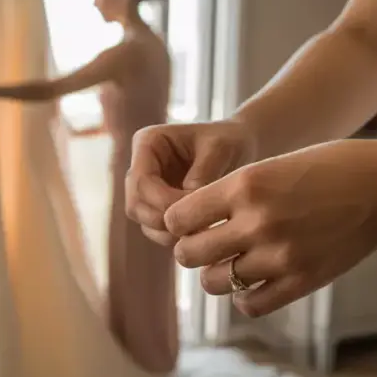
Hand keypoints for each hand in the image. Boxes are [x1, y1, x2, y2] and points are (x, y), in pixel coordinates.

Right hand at [125, 119, 255, 245]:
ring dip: (168, 233)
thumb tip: (188, 208)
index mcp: (148, 143)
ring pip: (145, 222)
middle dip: (163, 221)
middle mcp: (141, 167)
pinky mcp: (159, 206)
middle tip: (197, 229)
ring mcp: (148, 189)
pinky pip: (158, 230)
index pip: (141, 181)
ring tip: (202, 234)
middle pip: (136, 205)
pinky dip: (176, 237)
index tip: (195, 209)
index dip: (162, 201)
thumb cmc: (229, 140)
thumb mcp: (219, 149)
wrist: (241, 145)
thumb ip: (202, 175)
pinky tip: (201, 237)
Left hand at [164, 139, 376, 317]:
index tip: (187, 222)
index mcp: (245, 185)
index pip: (177, 218)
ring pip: (213, 282)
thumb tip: (188, 227)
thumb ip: (229, 196)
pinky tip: (253, 280)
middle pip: (188, 254)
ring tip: (229, 262)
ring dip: (215, 274)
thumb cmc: (323, 169)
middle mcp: (257, 221)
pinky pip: (249, 304)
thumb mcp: (268, 167)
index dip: (177, 223)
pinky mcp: (301, 281)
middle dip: (189, 250)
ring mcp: (279, 256)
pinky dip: (244, 296)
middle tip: (203, 245)